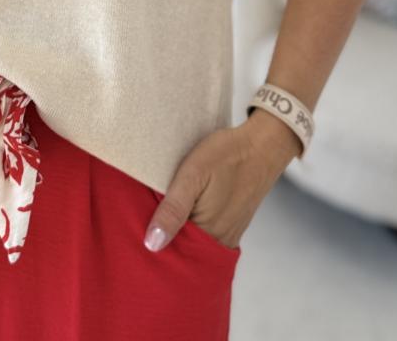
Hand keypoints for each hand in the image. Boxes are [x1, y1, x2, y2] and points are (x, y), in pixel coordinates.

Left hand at [143, 116, 300, 252]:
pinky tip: (184, 209)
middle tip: (144, 213)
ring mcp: (229, 233)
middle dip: (164, 236)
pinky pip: (207, 233)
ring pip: (196, 241)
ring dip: (178, 229)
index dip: (151, 239)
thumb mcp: (192, 175)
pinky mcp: (233, 223)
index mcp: (208, 233)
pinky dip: (193, 224)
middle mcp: (220, 240)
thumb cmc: (226, 155)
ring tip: (161, 209)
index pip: (171, 251)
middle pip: (183, 249)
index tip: (135, 225)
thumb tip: (152, 245)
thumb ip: (173, 210)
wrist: (262, 145)